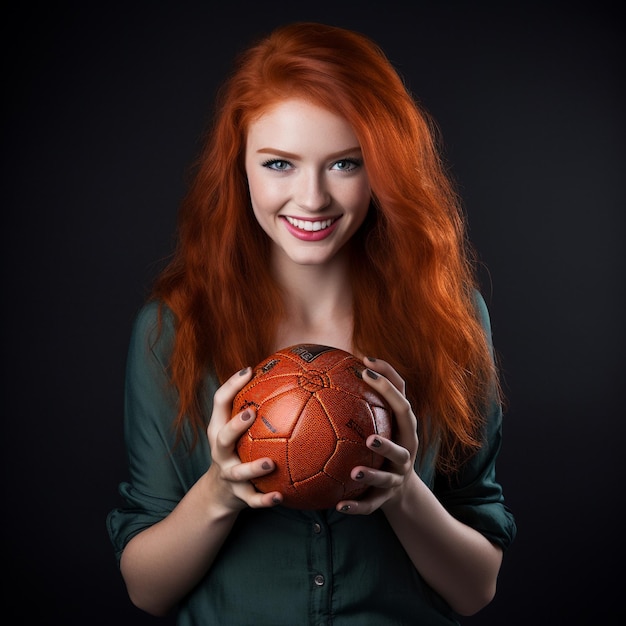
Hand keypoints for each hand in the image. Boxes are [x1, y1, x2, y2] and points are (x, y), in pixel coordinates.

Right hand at [205, 367, 282, 511]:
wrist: (218, 493)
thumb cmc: (237, 450)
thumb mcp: (239, 430)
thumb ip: (257, 407)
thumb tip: (292, 376)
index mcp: (220, 429)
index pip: (219, 403)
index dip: (230, 385)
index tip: (248, 370)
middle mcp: (220, 451)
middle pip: (223, 436)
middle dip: (235, 425)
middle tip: (250, 414)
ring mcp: (228, 474)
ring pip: (237, 472)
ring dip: (253, 468)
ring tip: (270, 463)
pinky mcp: (238, 495)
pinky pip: (252, 500)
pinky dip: (265, 500)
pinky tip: (280, 497)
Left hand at [336, 357, 417, 514]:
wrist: (401, 493)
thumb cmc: (381, 448)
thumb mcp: (379, 425)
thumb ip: (360, 402)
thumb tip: (325, 368)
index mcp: (403, 428)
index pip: (401, 399)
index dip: (388, 381)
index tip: (365, 363)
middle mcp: (405, 450)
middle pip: (404, 440)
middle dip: (389, 435)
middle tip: (369, 435)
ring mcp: (397, 476)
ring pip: (388, 476)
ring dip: (372, 474)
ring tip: (354, 472)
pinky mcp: (386, 499)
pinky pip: (370, 505)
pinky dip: (356, 507)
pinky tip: (338, 507)